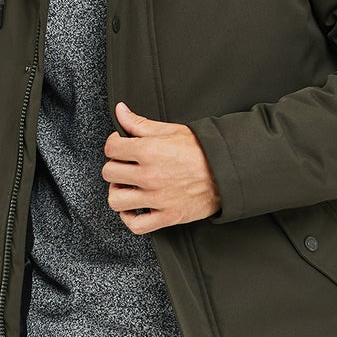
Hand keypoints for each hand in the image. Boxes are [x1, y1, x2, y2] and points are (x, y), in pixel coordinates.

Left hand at [102, 101, 220, 231]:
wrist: (227, 171)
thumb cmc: (202, 150)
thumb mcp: (171, 130)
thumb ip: (140, 123)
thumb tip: (120, 111)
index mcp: (149, 151)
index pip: (111, 148)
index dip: (114, 145)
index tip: (121, 146)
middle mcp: (149, 175)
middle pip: (109, 173)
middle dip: (115, 167)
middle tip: (125, 166)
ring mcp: (157, 198)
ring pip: (116, 200)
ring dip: (118, 192)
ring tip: (128, 186)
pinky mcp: (167, 216)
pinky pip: (135, 225)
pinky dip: (130, 218)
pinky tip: (134, 208)